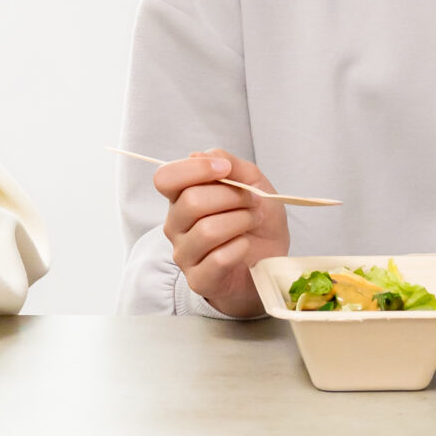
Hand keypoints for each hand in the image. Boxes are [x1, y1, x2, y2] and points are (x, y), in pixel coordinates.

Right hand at [153, 148, 289, 319]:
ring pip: (207, 230)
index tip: (225, 169)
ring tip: (254, 220)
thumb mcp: (253, 182)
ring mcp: (184, 254)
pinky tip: (245, 245)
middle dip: (232, 196)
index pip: (165, 178)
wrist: (270, 260)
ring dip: (241, 220)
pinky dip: (240, 247)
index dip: (195, 169)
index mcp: (181, 198)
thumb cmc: (256, 219)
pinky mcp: (199, 280)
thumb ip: (230, 164)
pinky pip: (218, 258)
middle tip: (253, 201)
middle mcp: (176, 225)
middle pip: (192, 201)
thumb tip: (200, 155)